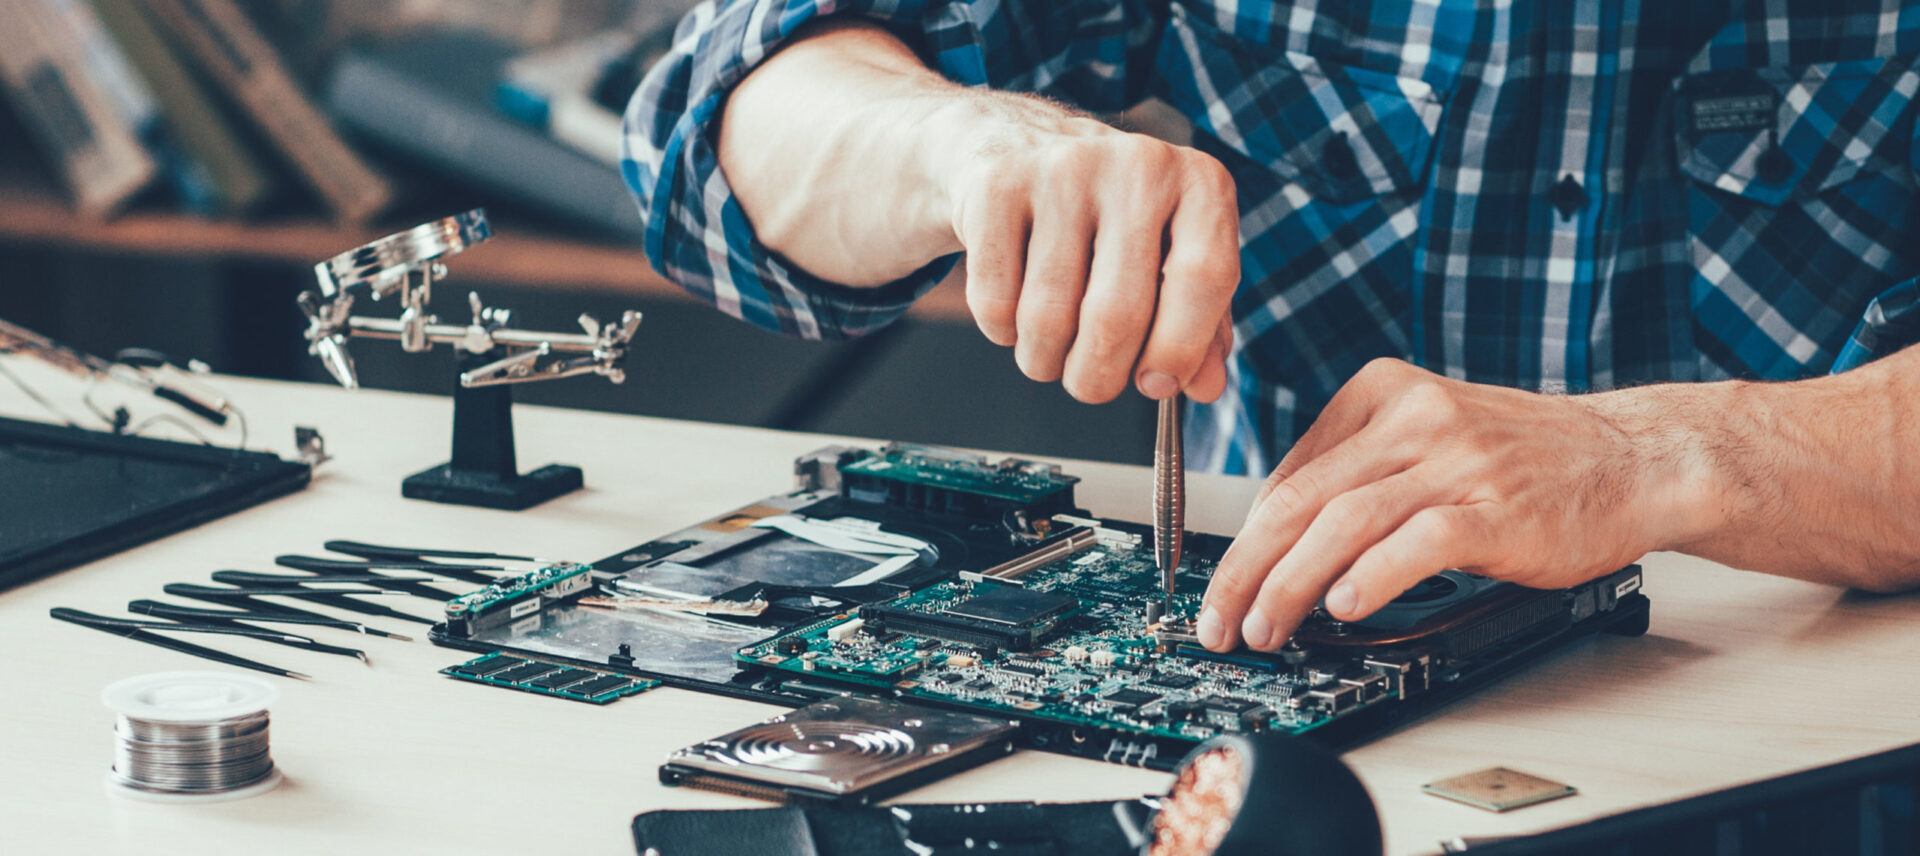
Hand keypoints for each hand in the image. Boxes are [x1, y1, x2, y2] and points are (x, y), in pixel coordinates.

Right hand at [938, 94, 1238, 402]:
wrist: (1013, 145)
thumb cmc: (1107, 220)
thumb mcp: (1168, 259)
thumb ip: (1199, 327)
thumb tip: (1204, 388)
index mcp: (1199, 183)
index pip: (1204, 277)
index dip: (1179, 348)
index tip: (1154, 384)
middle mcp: (1138, 165)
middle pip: (1117, 314)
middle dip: (1097, 376)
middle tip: (1089, 384)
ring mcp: (1064, 169)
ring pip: (1048, 317)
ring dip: (1043, 360)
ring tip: (1047, 350)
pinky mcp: (997, 185)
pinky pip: (996, 301)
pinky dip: (1002, 331)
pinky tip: (1012, 310)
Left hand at [1197, 358, 1714, 651]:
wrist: (1635, 456)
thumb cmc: (1527, 458)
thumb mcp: (1427, 438)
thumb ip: (1357, 473)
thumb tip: (1277, 539)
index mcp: (1382, 393)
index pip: (1288, 474)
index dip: (1245, 541)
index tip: (1223, 586)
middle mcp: (1414, 418)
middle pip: (1301, 499)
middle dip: (1246, 568)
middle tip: (1219, 619)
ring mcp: (1458, 460)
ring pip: (1346, 521)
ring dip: (1293, 583)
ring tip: (1267, 628)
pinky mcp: (1500, 508)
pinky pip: (1421, 539)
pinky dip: (1375, 575)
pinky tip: (1345, 606)